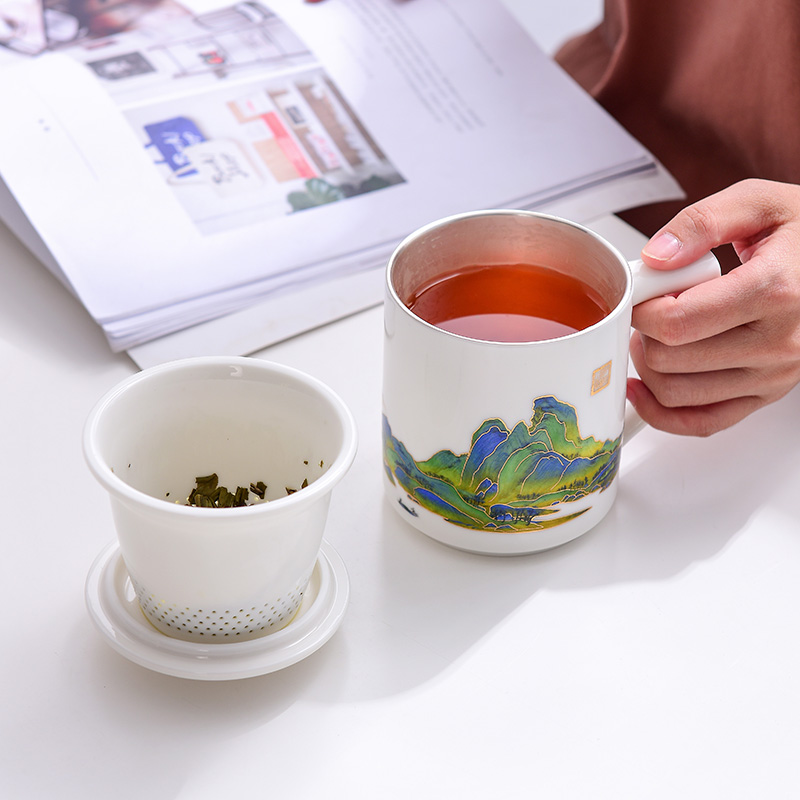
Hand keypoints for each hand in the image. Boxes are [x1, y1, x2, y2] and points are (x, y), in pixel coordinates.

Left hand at [627, 178, 799, 435]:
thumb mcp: (756, 203)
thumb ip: (700, 223)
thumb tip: (655, 257)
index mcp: (775, 291)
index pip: (678, 321)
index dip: (641, 310)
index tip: (638, 295)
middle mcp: (779, 342)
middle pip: (671, 359)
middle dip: (642, 334)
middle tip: (647, 311)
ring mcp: (774, 375)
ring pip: (676, 394)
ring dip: (647, 368)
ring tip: (655, 336)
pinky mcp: (767, 395)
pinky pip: (702, 423)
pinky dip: (662, 412)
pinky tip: (644, 387)